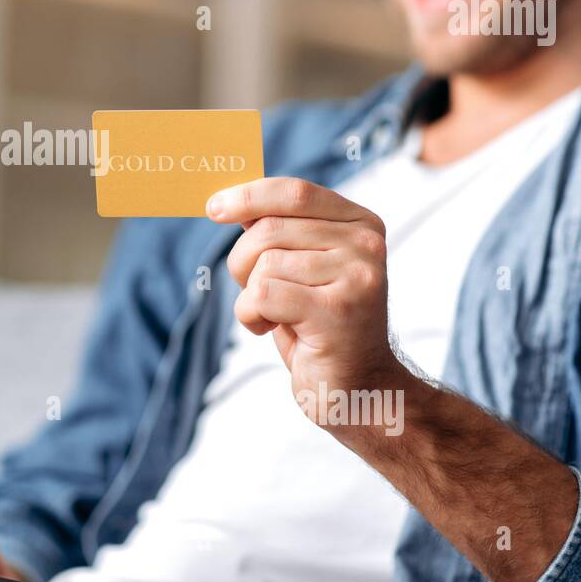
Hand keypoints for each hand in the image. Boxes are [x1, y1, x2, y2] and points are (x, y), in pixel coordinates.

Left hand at [207, 177, 401, 417]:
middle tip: (253, 290)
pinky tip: (269, 329)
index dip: (248, 196)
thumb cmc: (319, 327)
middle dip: (242, 261)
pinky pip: (263, 295)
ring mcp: (357, 277)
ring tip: (274, 315)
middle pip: (270, 229)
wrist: (358, 389)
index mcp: (361, 224)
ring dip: (250, 295)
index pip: (295, 192)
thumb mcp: (301, 269)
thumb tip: (231, 201)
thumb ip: (279, 231)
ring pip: (264, 264)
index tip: (214, 208)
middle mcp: (366, 244)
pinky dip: (250, 315)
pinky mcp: (338, 311)